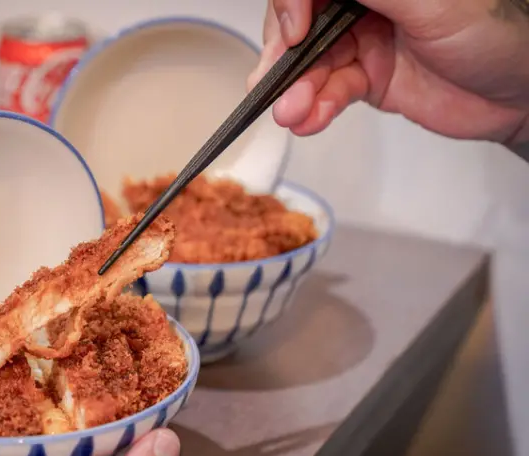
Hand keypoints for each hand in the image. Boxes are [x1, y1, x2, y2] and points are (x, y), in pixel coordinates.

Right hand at [249, 0, 528, 143]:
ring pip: (309, 63)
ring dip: (295, 90)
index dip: (291, 6)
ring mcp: (361, 41)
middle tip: (274, 82)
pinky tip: (308, 119)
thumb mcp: (429, 2)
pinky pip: (327, 92)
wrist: (517, 93)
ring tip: (290, 113)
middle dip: (283, 57)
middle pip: (299, 24)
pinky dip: (314, 108)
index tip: (293, 33)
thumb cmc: (493, 33)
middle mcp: (361, 5)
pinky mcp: (365, 79)